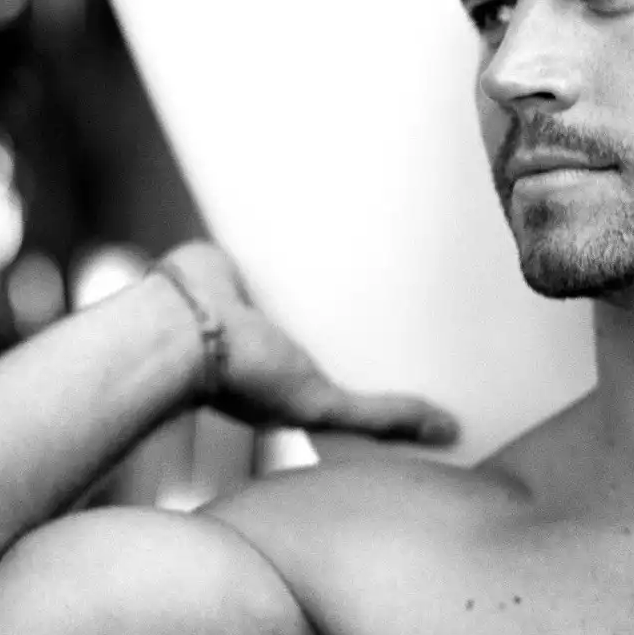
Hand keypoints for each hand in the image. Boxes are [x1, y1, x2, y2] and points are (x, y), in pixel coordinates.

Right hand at [156, 242, 461, 446]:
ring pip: (322, 273)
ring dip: (349, 256)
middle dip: (379, 302)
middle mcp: (285, 335)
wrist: (184, 326)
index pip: (359, 360)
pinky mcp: (255, 255)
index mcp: (300, 374)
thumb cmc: (244, 376)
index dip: (393, 351)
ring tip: (404, 232)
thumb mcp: (325, 404)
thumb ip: (382, 417)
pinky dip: (314, 225)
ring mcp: (270, 294)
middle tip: (435, 279)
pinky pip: (291, 237)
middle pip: (344, 315)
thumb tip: (448, 430)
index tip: (439, 337)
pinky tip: (349, 204)